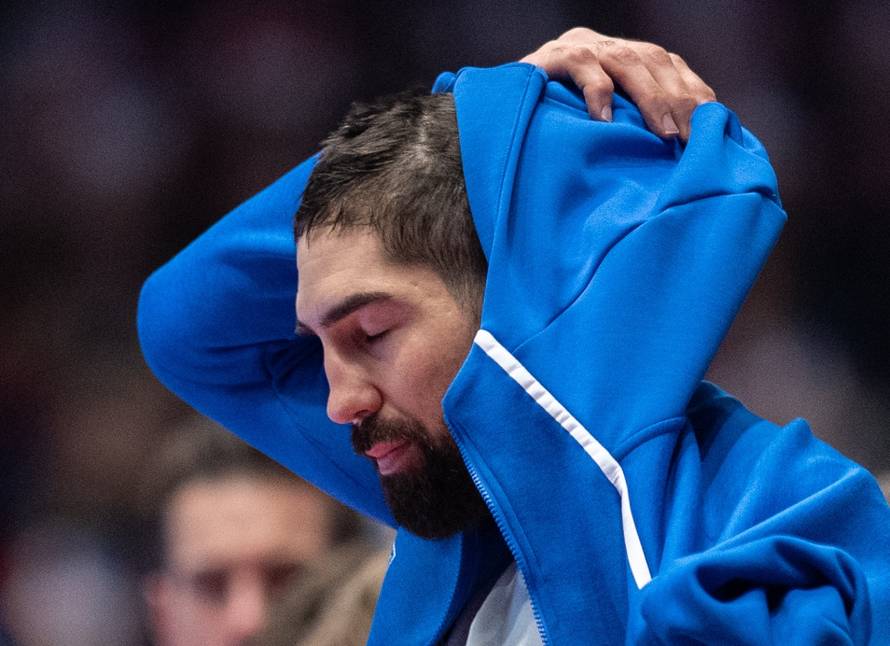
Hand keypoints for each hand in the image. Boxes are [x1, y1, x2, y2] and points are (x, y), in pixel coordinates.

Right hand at [521, 27, 715, 140]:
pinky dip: (598, 93)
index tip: (717, 126)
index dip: (695, 93)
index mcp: (624, 57)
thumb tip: (676, 156)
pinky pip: (582, 69)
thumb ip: (632, 127)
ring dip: (652, 99)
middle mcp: (607, 46)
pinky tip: (606, 120)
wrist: (495, 117)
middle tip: (694, 139)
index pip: (670, 66)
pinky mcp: (551, 58)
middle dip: (680, 100)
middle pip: (656, 62)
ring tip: (666, 134)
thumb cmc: (554, 131)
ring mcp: (580, 48)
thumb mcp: (601, 126)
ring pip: (628, 62)